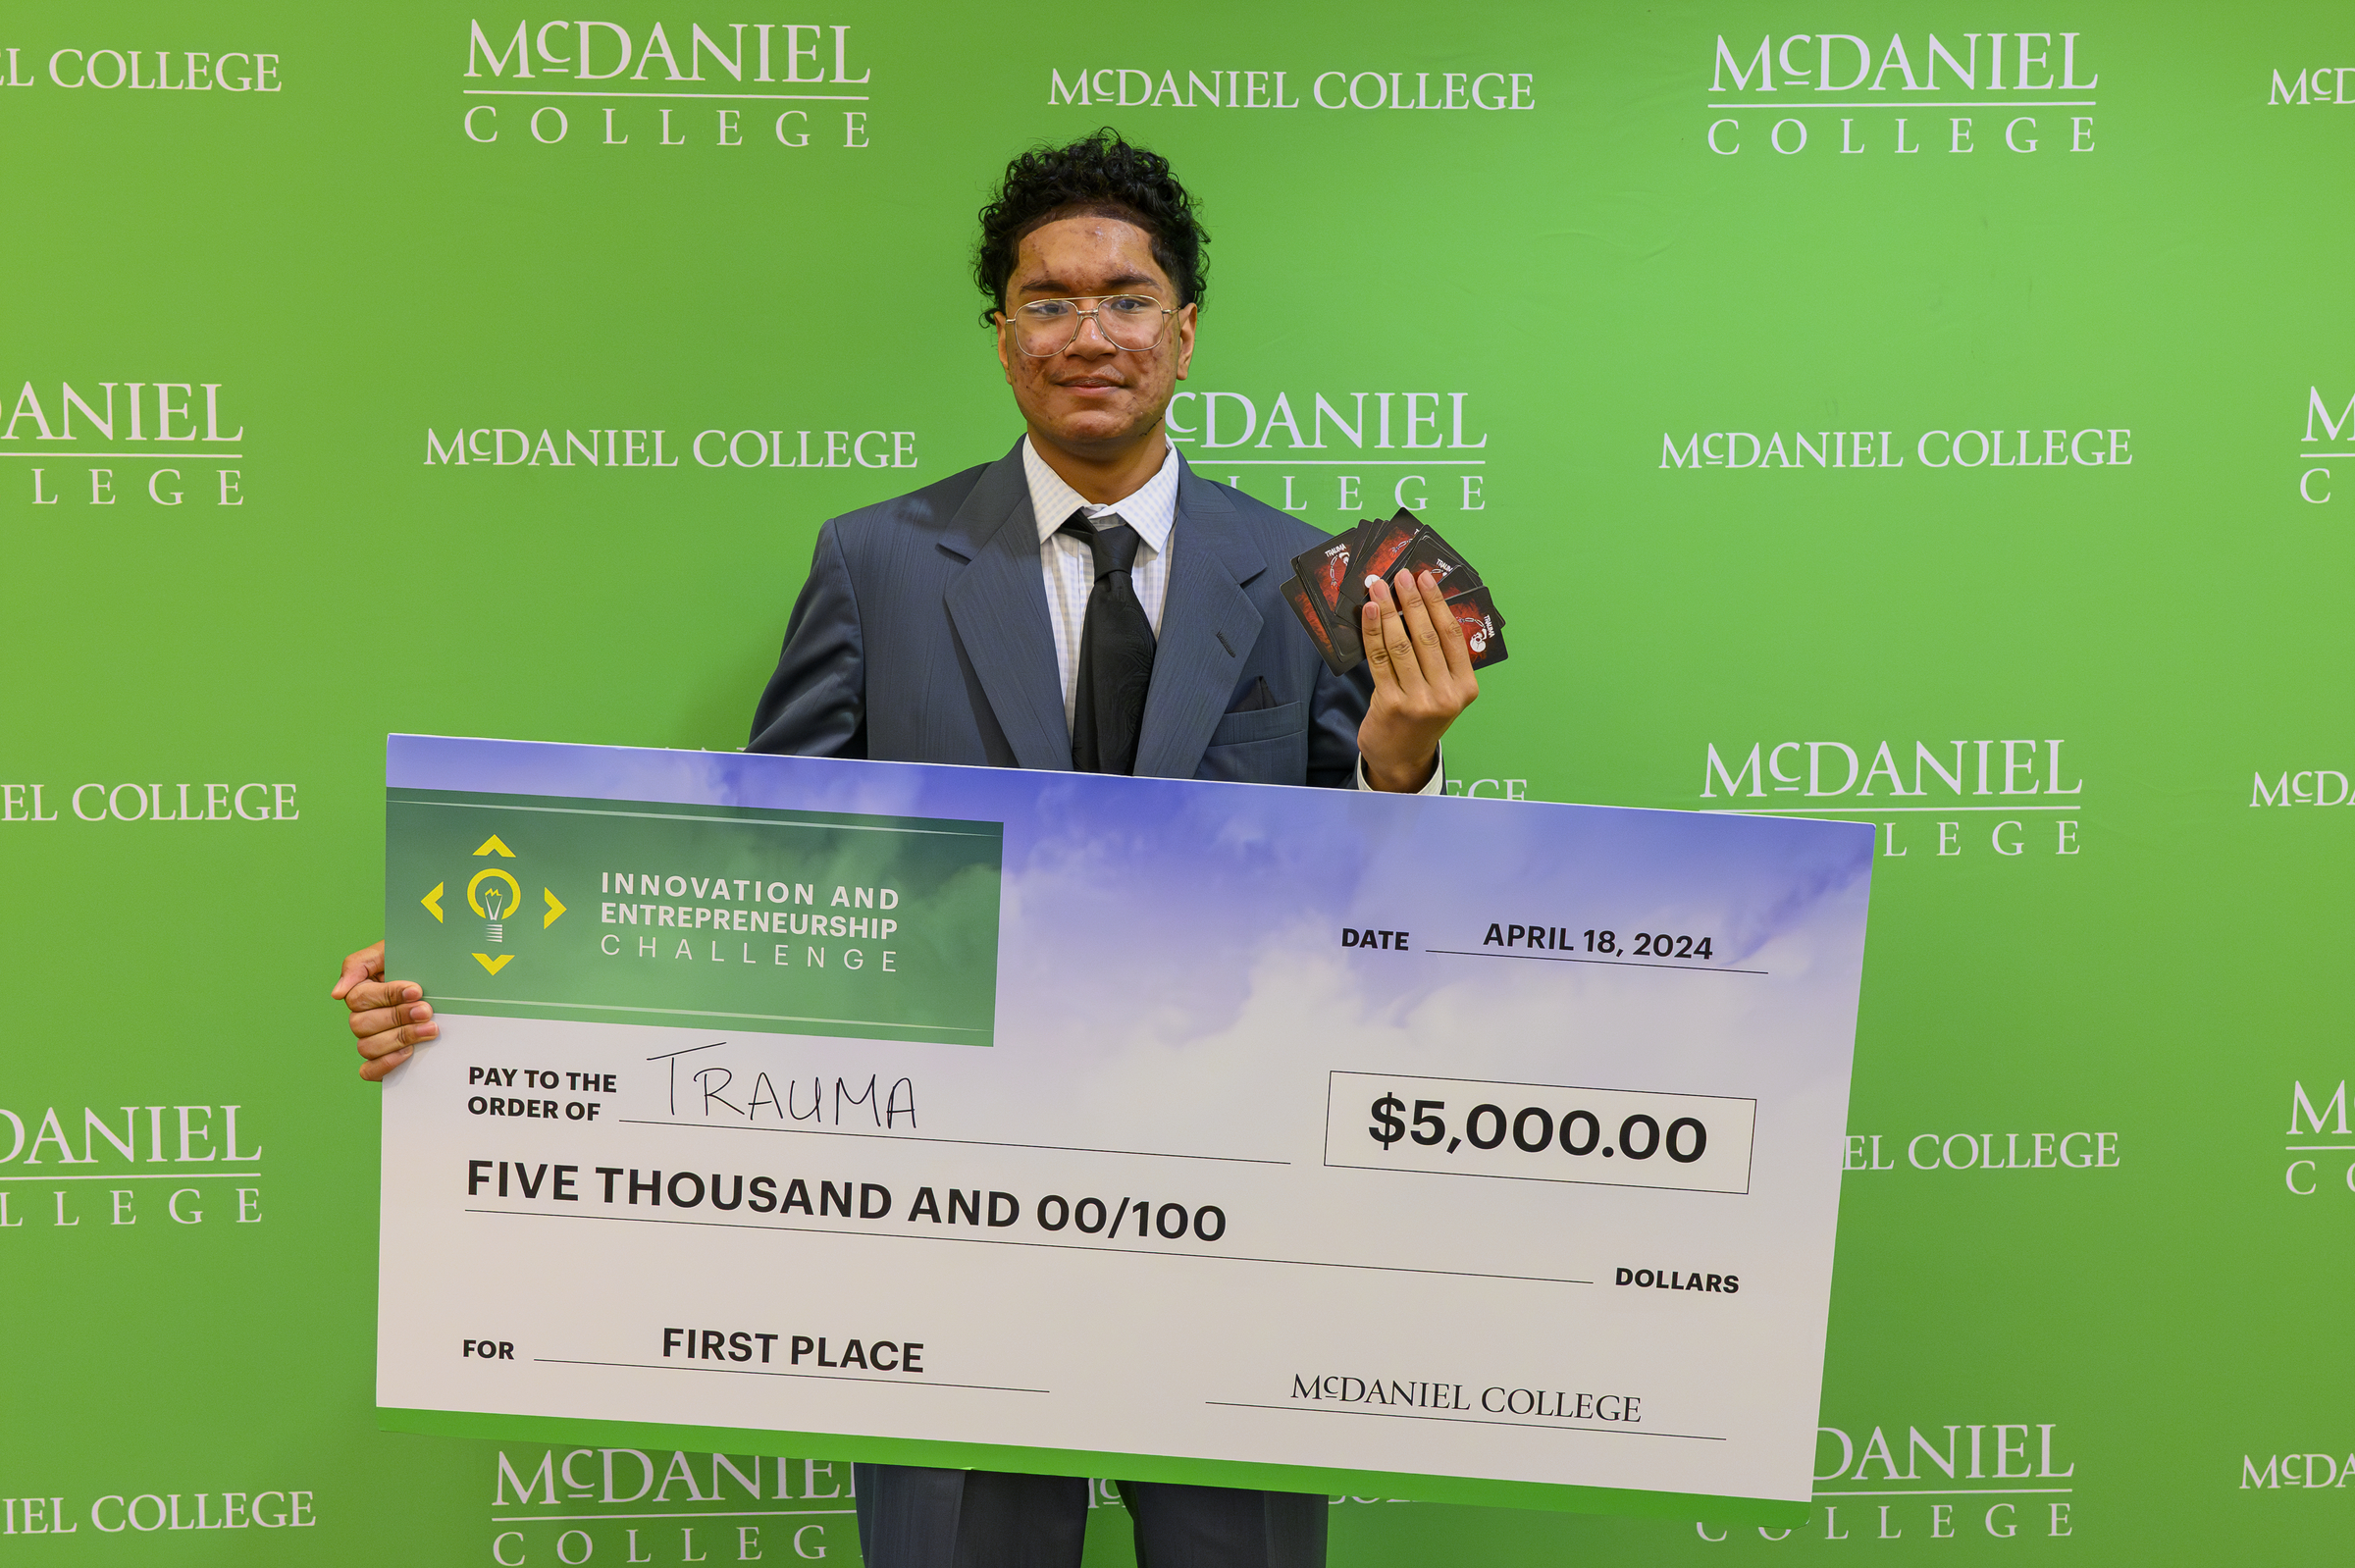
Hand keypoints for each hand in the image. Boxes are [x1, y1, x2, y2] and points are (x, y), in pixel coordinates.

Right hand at [331, 940, 435, 1081]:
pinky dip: (385, 1064)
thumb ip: (359, 964)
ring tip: (430, 1029)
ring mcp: (371, 1040)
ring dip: (399, 1038)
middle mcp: (362, 1018)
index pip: (359, 999)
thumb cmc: (414, 963)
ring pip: (367, 1047)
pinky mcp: (382, 1060)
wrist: (441, 979)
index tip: (416, 990)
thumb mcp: (390, 952)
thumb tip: (337, 993)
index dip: (388, 995)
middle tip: (426, 1011)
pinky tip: (409, 1052)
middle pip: (361, 1025)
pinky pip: (369, 1071)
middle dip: (398, 1017)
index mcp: (360, 992)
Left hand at [1357, 567, 1478, 791]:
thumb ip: (1439, 659)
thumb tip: (1418, 606)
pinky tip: (1370, 612)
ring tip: (1378, 587)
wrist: (1400, 758)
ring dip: (1388, 611)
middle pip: (1427, 636)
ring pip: (1402, 644)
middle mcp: (1446, 695)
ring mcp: (1419, 701)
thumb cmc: (1421, 717)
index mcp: (1466, 687)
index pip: (1452, 635)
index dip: (1437, 603)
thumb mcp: (1442, 692)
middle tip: (1399, 575)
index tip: (1425, 578)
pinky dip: (1373, 632)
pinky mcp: (1391, 704)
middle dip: (1411, 600)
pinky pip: (1380, 659)